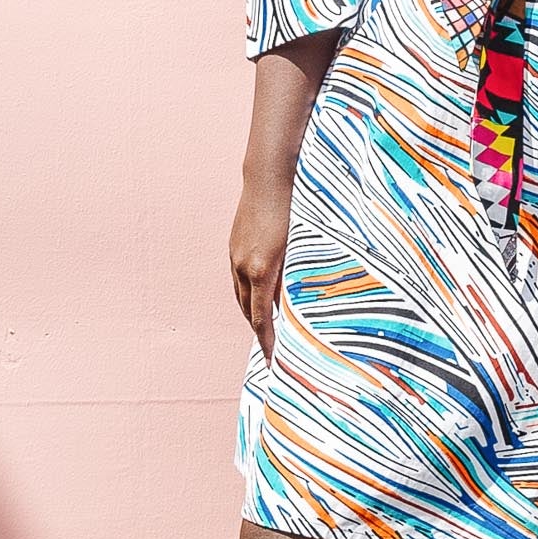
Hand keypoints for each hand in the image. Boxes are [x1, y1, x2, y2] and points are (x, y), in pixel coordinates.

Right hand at [229, 169, 294, 362]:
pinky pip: (238, 280)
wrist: (270, 175)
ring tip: (266, 330)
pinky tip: (260, 297)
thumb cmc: (296, 208)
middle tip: (273, 352)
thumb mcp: (304, 246)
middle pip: (248, 312)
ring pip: (241, 297)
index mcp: (262, 271)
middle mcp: (243, 267)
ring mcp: (235, 256)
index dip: (267, 344)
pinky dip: (249, 296)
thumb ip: (298, 277)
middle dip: (259, 334)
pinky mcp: (234, 246)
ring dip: (252, 315)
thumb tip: (298, 305)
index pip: (261, 320)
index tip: (273, 363)